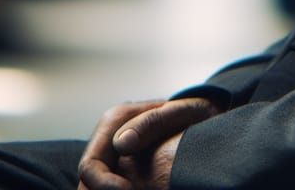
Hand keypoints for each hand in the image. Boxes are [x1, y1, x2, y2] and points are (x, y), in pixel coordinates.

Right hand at [77, 97, 220, 189]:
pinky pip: (112, 188)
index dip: (104, 186)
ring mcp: (115, 155)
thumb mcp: (177, 113)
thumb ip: (149, 124)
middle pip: (87, 184)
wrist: (207, 115)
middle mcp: (109, 139)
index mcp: (114, 121)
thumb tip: (121, 145)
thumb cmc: (194, 113)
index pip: (90, 166)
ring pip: (94, 189)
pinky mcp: (124, 170)